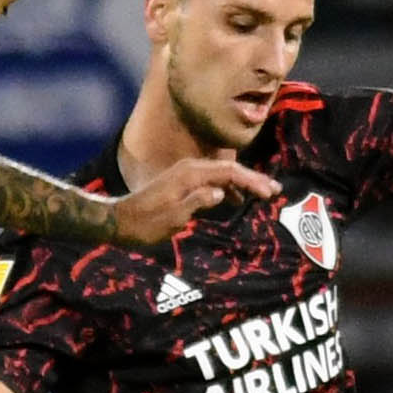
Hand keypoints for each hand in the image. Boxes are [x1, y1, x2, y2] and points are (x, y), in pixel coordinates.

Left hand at [107, 158, 281, 246]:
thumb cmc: (144, 224)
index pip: (229, 172)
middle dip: (253, 179)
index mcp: (189, 175)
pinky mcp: (182, 182)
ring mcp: (185, 174)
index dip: (252, 181)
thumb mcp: (171, 218)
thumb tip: (221, 193)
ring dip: (242, 183)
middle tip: (274, 190)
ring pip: (221, 173)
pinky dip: (227, 187)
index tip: (269, 192)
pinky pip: (212, 180)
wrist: (118, 220)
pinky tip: (235, 199)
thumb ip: (197, 203)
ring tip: (262, 194)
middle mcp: (189, 168)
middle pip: (229, 169)